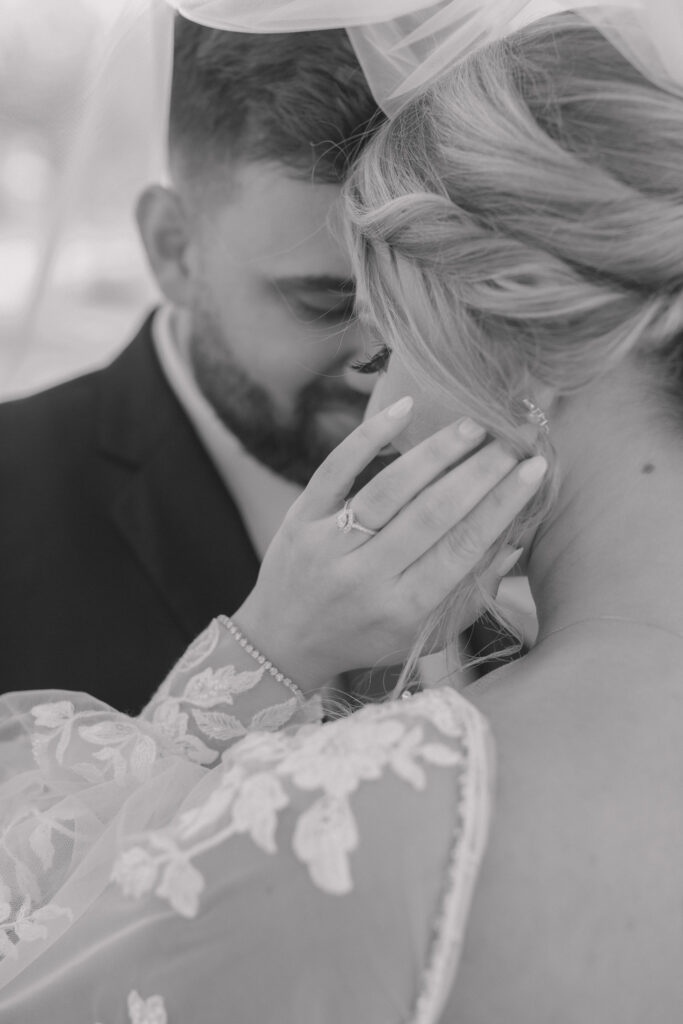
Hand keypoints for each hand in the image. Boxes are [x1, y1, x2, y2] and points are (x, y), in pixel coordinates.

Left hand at [234, 397, 546, 692]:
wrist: (284, 642)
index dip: (502, 504)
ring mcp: (328, 544)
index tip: (534, 469)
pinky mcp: (300, 518)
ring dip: (435, 452)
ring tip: (472, 426)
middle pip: (432, 513)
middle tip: (510, 440)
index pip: (463, 547)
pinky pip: (335, 469)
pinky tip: (404, 408)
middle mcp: (366, 576)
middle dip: (478, 472)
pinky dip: (369, 436)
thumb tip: (514, 540)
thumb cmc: (367, 636)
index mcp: (405, 607)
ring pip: (388, 489)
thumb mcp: (423, 634)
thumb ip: (471, 595)